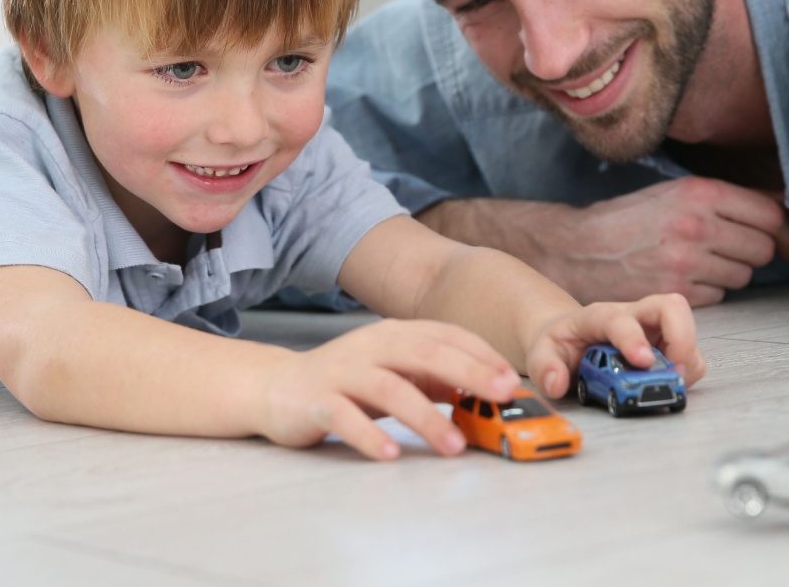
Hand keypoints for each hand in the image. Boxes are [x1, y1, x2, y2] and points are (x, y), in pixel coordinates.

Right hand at [260, 319, 519, 460]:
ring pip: (389, 388)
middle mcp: (371, 347)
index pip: (445, 335)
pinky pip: (345, 417)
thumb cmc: (346, 382)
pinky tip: (391, 453)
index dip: (480, 354)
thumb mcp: (395, 372)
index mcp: (395, 335)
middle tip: (501, 396)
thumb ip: (434, 378)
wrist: (276, 387)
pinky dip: (370, 435)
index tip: (511, 379)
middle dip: (467, 372)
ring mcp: (343, 372)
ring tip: (453, 445)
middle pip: (424, 353)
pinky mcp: (318, 401)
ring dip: (425, 417)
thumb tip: (485, 392)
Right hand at [503, 178, 788, 304]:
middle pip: (762, 249)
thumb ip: (725, 199)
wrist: (578, 248)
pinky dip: (708, 292)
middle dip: (756, 253)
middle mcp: (696, 226)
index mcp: (699, 193)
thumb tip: (781, 205)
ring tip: (702, 264)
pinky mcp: (675, 292)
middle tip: (735, 251)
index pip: (769, 215)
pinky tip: (684, 279)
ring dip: (731, 273)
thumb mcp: (674, 193)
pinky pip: (718, 297)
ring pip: (743, 276)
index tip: (784, 241)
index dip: (784, 231)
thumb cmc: (628, 219)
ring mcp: (686, 262)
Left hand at [522, 293, 706, 398]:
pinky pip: (690, 356)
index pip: (620, 318)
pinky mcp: (667, 347)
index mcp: (599, 316)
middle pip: (672, 306)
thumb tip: (556, 383)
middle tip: (674, 370)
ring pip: (688, 330)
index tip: (642, 361)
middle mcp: (633, 317)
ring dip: (686, 360)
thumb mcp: (542, 354)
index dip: (633, 338)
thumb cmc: (561, 344)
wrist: (570, 341)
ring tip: (669, 383)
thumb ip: (544, 368)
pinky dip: (687, 373)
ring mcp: (654, 330)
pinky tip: (666, 384)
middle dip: (681, 337)